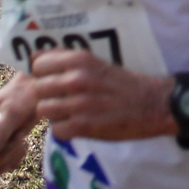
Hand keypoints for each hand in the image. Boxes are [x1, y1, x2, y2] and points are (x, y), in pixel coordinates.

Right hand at [0, 72, 41, 173]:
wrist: (34, 92)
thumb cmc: (25, 97)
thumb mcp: (14, 112)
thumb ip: (0, 130)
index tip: (17, 139)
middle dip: (6, 154)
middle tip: (21, 137)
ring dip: (10, 157)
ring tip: (21, 140)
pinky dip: (12, 159)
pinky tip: (21, 146)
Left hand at [28, 47, 172, 142]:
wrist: (154, 104)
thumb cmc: (123, 83)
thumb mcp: (96, 62)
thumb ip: (67, 59)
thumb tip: (35, 58)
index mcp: (80, 59)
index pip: (38, 64)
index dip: (43, 74)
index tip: (53, 80)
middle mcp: (77, 79)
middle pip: (38, 89)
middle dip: (47, 95)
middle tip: (63, 99)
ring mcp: (79, 104)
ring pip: (43, 110)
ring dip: (54, 114)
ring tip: (70, 113)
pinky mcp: (84, 127)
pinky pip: (57, 130)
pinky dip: (66, 130)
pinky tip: (79, 125)